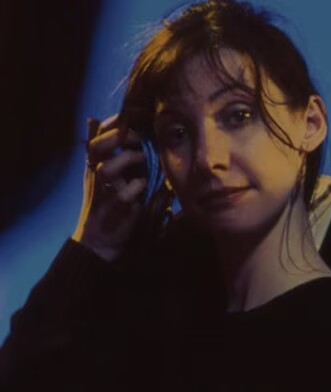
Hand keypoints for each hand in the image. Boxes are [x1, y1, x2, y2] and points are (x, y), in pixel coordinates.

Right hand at [71, 115, 148, 262]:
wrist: (101, 239)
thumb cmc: (106, 202)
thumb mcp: (102, 173)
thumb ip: (102, 149)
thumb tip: (92, 119)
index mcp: (94, 164)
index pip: (96, 137)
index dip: (111, 125)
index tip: (129, 119)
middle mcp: (95, 174)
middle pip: (96, 147)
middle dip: (116, 137)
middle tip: (137, 138)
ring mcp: (104, 191)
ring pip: (107, 169)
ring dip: (127, 159)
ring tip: (143, 159)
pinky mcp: (117, 208)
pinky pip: (126, 194)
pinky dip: (137, 187)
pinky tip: (144, 186)